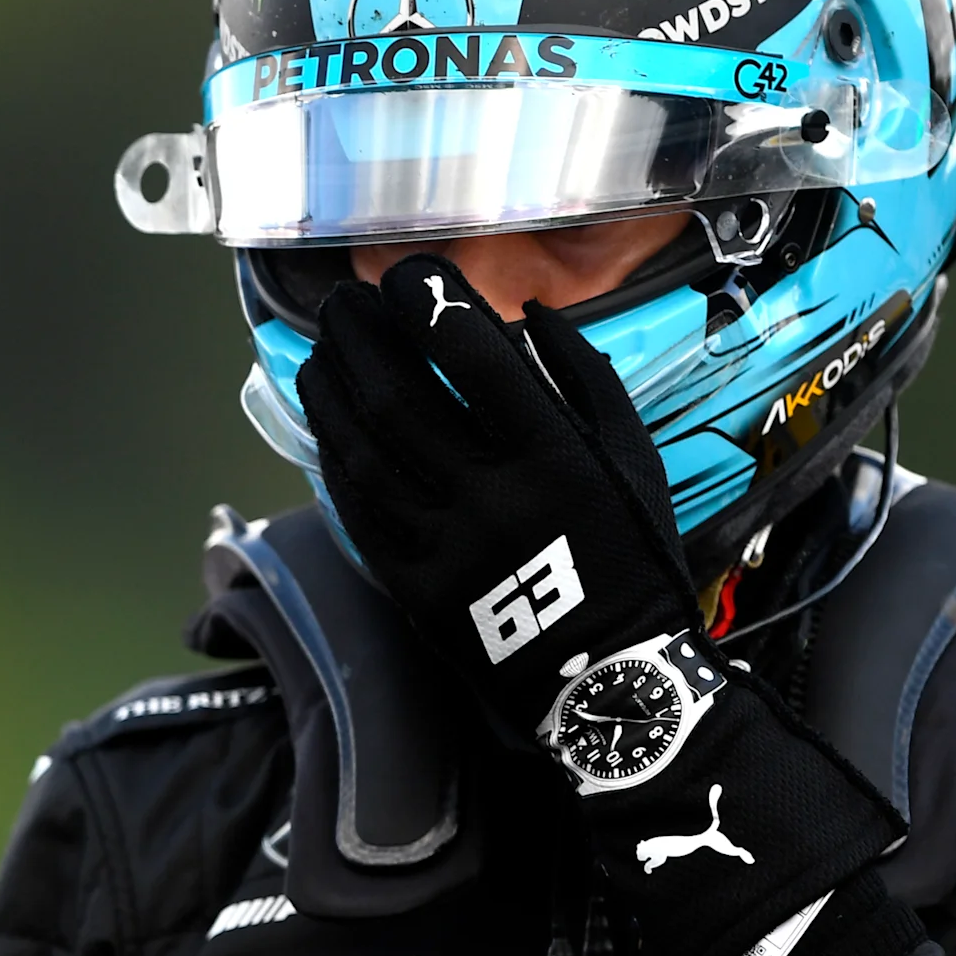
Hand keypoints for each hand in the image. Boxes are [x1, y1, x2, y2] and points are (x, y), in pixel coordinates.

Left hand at [299, 253, 900, 955]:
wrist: (613, 680)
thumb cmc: (633, 557)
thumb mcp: (633, 458)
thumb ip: (583, 378)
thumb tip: (525, 313)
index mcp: (552, 456)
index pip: (470, 355)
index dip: (428, 303)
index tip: (410, 275)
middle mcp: (490, 496)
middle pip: (398, 395)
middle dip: (360, 337)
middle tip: (343, 302)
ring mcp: (443, 546)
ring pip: (363, 451)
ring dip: (333, 392)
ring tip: (321, 352)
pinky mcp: (413, 589)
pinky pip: (358, 512)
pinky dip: (336, 460)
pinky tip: (327, 427)